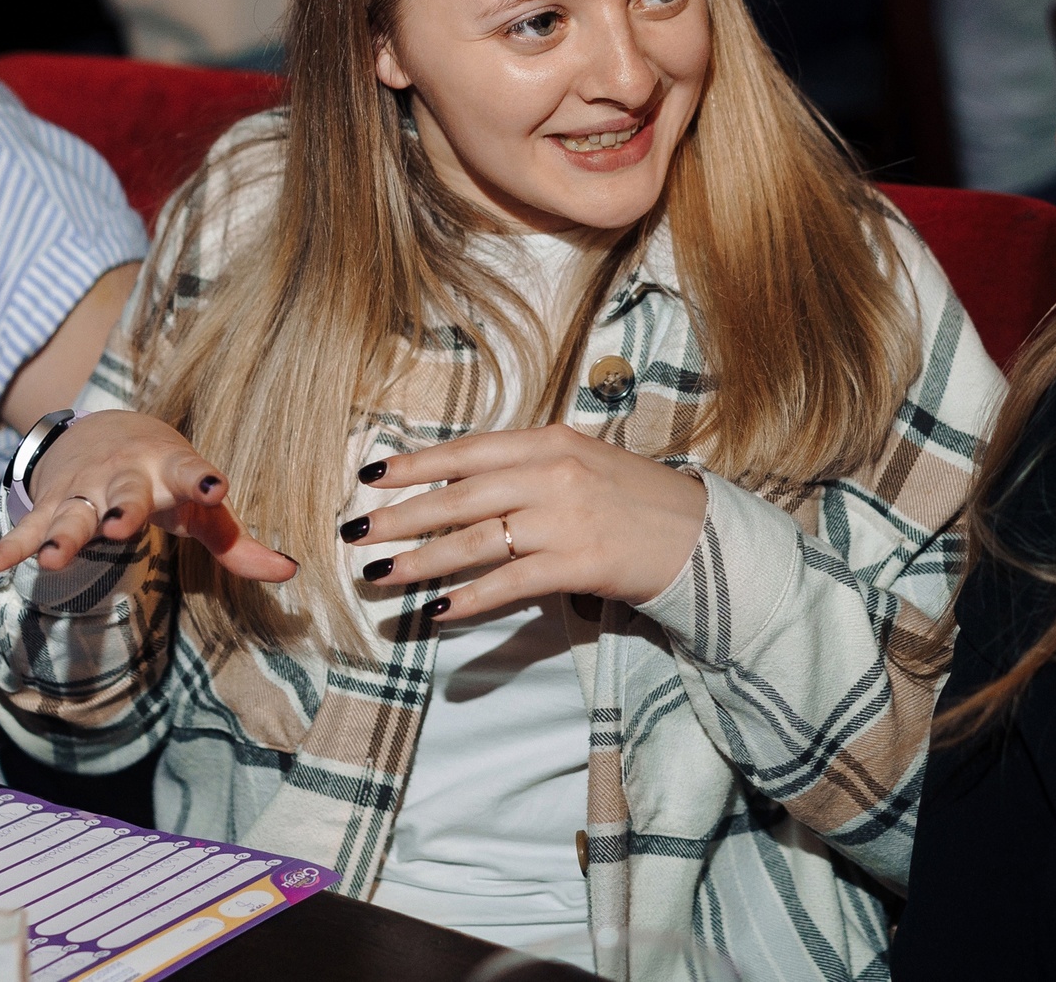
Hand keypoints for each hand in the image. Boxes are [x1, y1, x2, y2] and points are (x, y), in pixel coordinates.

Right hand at [0, 409, 297, 582]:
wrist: (107, 430)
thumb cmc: (170, 479)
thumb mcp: (204, 506)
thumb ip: (241, 543)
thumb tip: (292, 572)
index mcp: (173, 470)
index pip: (193, 473)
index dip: (204, 482)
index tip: (217, 488)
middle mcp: (126, 476)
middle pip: (123, 494)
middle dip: (119, 510)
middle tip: (116, 527)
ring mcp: (85, 489)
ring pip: (70, 513)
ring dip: (59, 535)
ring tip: (47, 559)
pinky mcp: (52, 502)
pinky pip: (29, 526)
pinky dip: (11, 543)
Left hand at [342, 425, 706, 623]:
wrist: (699, 535)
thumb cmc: (634, 499)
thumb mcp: (580, 462)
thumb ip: (525, 466)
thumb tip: (458, 483)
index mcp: (549, 441)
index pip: (466, 451)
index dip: (415, 465)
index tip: (371, 477)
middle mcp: (552, 474)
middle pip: (459, 497)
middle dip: (400, 518)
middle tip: (356, 534)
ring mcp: (565, 519)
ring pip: (475, 542)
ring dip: (422, 562)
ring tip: (382, 578)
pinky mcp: (578, 563)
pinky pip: (510, 583)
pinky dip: (471, 599)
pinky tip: (439, 612)